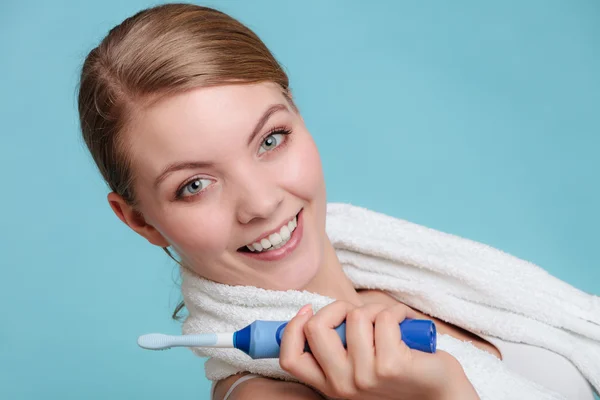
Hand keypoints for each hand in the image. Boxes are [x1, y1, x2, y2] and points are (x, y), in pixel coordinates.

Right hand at [279, 301, 478, 399]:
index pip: (291, 358)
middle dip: (338, 308)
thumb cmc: (401, 374)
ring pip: (356, 316)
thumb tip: (312, 314)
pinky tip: (407, 325)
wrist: (441, 396)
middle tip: (358, 314)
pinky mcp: (391, 365)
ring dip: (376, 309)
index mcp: (330, 384)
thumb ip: (336, 347)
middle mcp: (343, 385)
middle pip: (316, 328)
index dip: (293, 327)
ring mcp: (366, 376)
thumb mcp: (358, 366)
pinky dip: (398, 312)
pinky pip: (385, 317)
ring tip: (390, 323)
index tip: (308, 311)